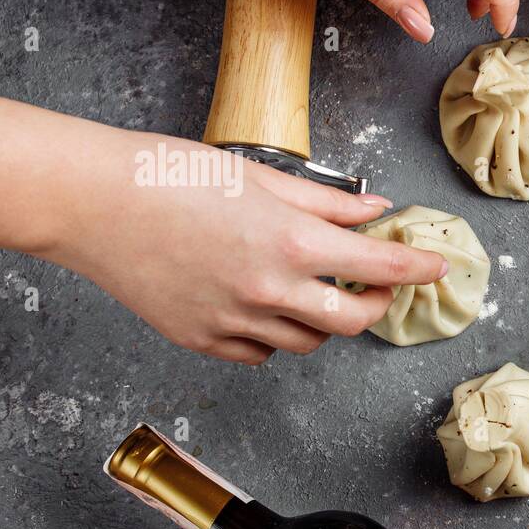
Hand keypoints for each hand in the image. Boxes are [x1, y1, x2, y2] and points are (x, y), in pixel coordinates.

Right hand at [0, 96, 446, 365]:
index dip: (418, 269)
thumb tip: (375, 209)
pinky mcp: (202, 339)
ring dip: (323, 320)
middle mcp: (271, 290)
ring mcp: (236, 321)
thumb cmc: (169, 175)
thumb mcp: (261, 177)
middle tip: (376, 286)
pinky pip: (259, 353)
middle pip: (354, 322)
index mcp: (293, 242)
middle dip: (376, 305)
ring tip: (311, 287)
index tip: (437, 268)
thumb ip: (327, 202)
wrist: (91, 200)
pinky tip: (263, 304)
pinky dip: (273, 334)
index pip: (382, 266)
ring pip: (308, 342)